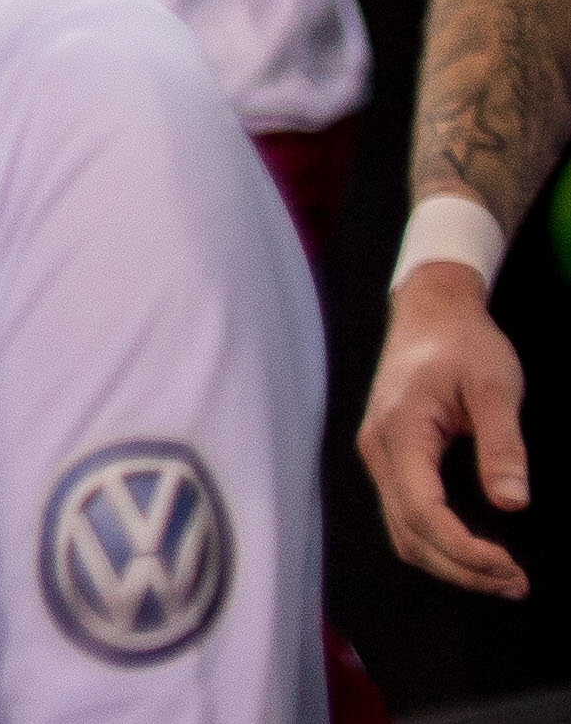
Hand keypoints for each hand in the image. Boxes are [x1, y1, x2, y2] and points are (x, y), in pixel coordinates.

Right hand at [364, 257, 532, 596]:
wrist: (431, 312)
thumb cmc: (463, 344)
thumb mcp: (495, 387)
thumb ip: (502, 445)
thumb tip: (512, 504)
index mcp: (399, 431)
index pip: (422, 511)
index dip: (464, 550)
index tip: (510, 567)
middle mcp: (378, 449)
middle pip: (408, 533)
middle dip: (461, 569)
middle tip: (517, 584)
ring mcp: (379, 454)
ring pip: (402, 531)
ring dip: (449, 563)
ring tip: (501, 576)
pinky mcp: (389, 457)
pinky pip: (404, 515)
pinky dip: (437, 543)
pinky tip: (473, 549)